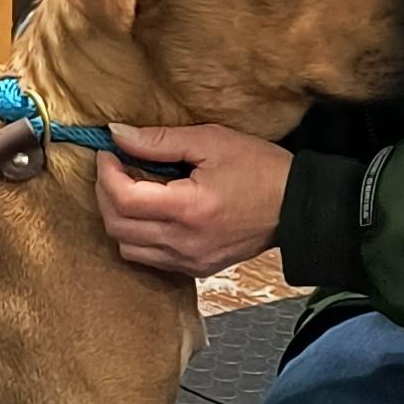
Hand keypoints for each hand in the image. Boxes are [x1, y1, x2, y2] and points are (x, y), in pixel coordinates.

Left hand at [96, 124, 292, 275]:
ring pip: (127, 247)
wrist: (298, 207)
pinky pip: (149, 258)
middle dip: (105, 193)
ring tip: (131, 188)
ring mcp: (189, 261)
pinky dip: (138, 235)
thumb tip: (117, 134)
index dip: (106, 173)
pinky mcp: (196, 269)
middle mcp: (184, 243)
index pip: (123, 199)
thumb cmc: (260, 169)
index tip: (108, 151)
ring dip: (119, 217)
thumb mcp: (211, 141)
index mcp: (189, 209)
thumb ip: (159, 140)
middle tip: (115, 167)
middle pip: (117, 226)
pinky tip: (151, 211)